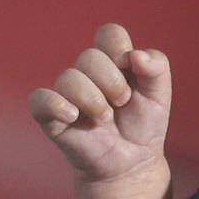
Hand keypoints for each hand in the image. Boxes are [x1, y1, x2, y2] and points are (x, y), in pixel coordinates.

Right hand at [29, 22, 171, 184]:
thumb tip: (135, 56)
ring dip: (93, 101)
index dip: (119, 50)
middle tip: (122, 104)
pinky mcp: (51, 115)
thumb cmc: (143, 126)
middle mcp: (87, 73)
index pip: (109, 34)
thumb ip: (157, 68)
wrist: (131, 164)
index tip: (131, 72)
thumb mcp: (160, 97)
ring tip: (104, 120)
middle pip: (90, 57)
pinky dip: (56, 105)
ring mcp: (67, 93)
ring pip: (69, 78)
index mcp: (112, 61)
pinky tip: (73, 117)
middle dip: (112, 83)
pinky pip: (39, 99)